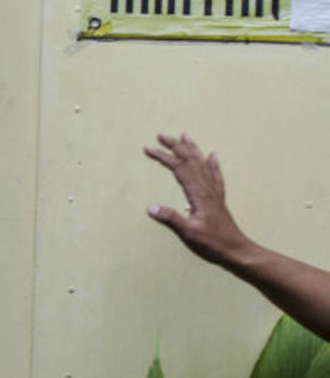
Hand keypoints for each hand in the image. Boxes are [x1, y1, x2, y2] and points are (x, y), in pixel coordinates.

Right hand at [143, 133, 249, 264]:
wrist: (237, 250)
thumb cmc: (213, 243)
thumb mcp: (189, 232)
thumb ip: (171, 218)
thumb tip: (150, 207)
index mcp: (198, 193)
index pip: (178, 168)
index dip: (163, 156)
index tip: (148, 149)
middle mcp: (207, 188)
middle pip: (190, 160)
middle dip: (175, 146)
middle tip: (161, 135)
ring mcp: (214, 192)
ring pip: (202, 164)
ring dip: (192, 149)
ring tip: (184, 136)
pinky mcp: (218, 199)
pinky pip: (216, 175)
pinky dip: (212, 163)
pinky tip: (212, 155)